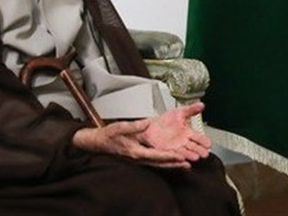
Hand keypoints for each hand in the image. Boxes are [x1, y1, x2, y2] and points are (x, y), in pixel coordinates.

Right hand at [72, 119, 190, 168]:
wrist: (99, 142)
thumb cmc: (108, 136)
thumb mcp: (120, 127)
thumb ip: (134, 126)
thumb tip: (147, 123)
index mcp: (135, 152)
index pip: (154, 156)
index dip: (168, 156)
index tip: (179, 156)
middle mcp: (138, 158)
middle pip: (159, 163)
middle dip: (174, 164)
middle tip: (188, 163)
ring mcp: (139, 159)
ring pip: (158, 163)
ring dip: (172, 164)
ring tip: (186, 164)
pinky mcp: (140, 157)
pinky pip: (155, 160)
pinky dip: (165, 161)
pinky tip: (174, 159)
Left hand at [140, 102, 210, 163]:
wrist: (151, 126)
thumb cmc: (166, 120)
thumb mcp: (179, 112)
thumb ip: (191, 109)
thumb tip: (201, 105)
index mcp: (188, 133)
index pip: (199, 138)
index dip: (204, 141)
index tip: (209, 144)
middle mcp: (184, 142)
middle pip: (194, 147)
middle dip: (200, 150)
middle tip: (205, 153)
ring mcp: (176, 148)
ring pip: (186, 153)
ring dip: (191, 155)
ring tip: (195, 157)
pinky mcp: (167, 152)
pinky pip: (174, 155)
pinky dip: (179, 158)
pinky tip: (183, 160)